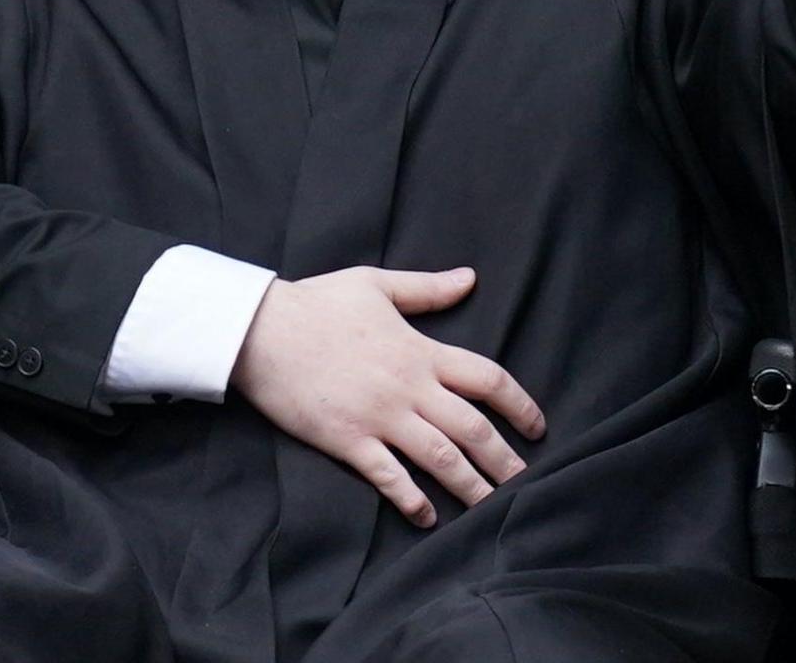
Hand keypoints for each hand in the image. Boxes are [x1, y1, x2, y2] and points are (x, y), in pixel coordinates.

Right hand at [232, 266, 544, 526]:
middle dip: (505, 460)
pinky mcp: (347, 440)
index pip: (487, 379)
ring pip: (440, 459)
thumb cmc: (315, 303)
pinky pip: (389, 477)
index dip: (520, 405)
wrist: (258, 330)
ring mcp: (379, 417)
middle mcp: (408, 388)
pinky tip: (427, 518)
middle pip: (473, 429)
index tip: (537, 427)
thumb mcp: (375, 285)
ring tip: (491, 508)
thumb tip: (470, 278)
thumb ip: (426, 289)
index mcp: (420, 351)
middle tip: (525, 483)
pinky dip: (412, 500)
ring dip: (471, 487)